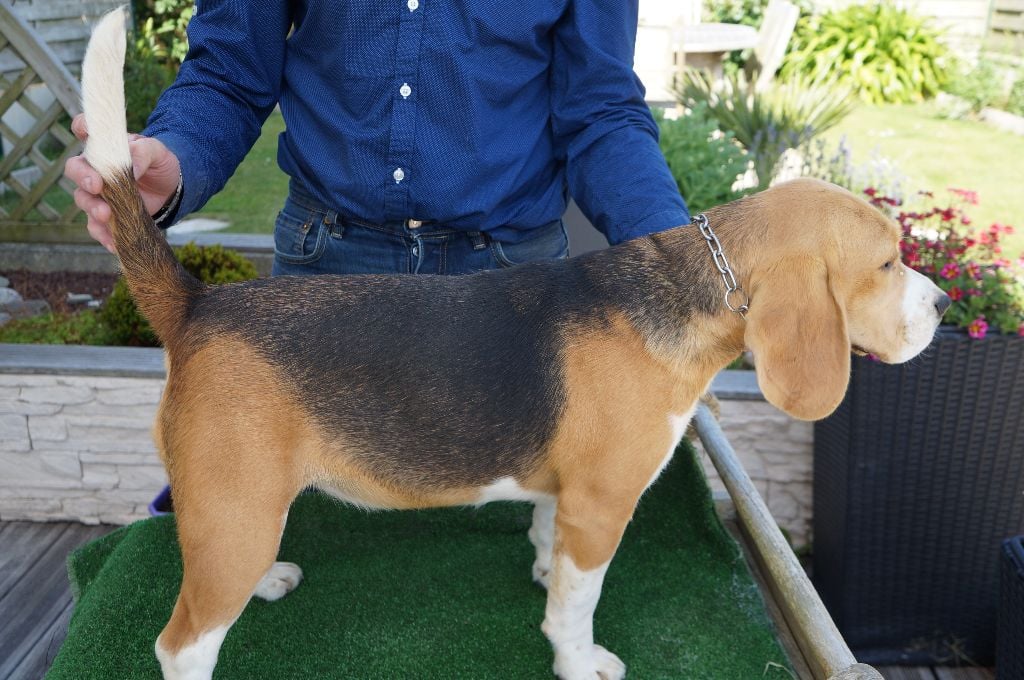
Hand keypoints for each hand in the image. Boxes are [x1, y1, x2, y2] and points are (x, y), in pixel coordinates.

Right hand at [64, 114, 181, 252]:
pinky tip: (112, 241)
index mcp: (105, 146)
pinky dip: (102, 234)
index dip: (82, 127)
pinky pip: (96, 226)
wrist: (171, 188)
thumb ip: (143, 153)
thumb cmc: (160, 163)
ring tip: (106, 215)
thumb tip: (130, 169)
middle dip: (83, 177)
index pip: (85, 130)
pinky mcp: (106, 214)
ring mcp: (98, 193)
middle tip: (96, 186)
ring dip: (92, 208)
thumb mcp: (157, 152)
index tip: (84, 130)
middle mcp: (95, 168)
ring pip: (83, 199)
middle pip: (75, 169)